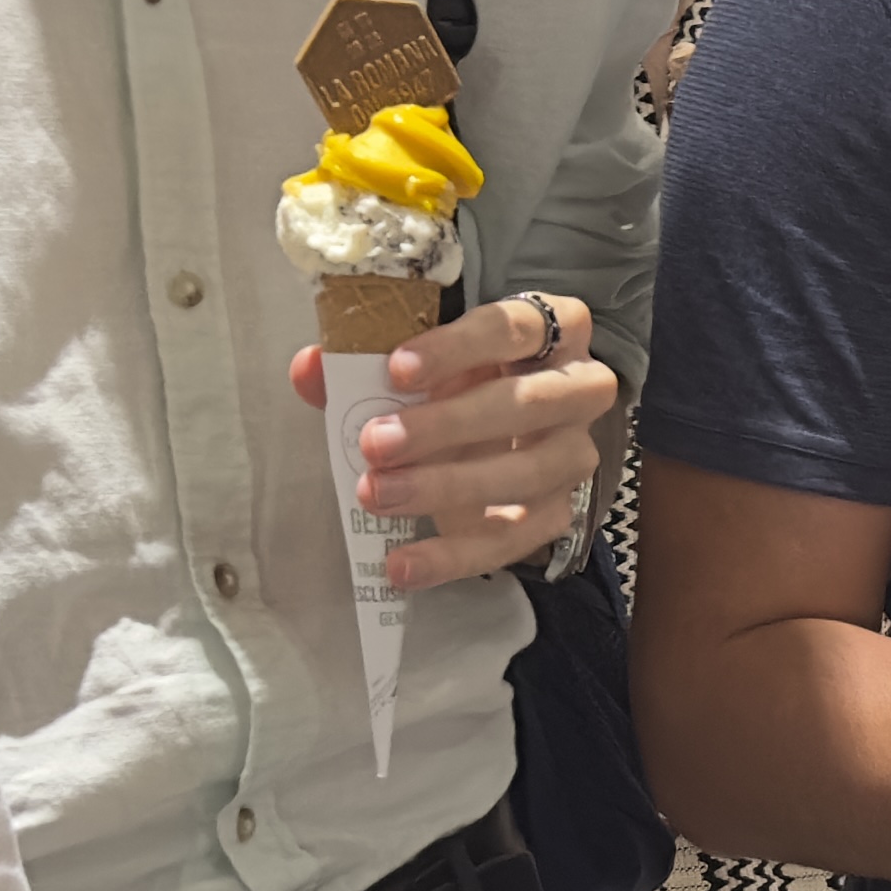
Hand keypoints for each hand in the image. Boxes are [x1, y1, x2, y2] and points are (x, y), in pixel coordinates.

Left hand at [338, 285, 624, 591]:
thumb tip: (309, 369)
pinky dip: (455, 555)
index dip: (457, 348)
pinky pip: (516, 538)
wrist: (505, 432)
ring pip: (528, 472)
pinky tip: (402, 564)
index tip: (396, 371)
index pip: (513, 328)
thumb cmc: (463, 377)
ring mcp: (575, 453)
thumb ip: (366, 361)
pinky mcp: (562, 512)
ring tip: (376, 495)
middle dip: (447, 425)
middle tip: (375, 443)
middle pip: (526, 402)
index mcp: (551, 326)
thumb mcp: (422, 359)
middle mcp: (581, 387)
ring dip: (447, 486)